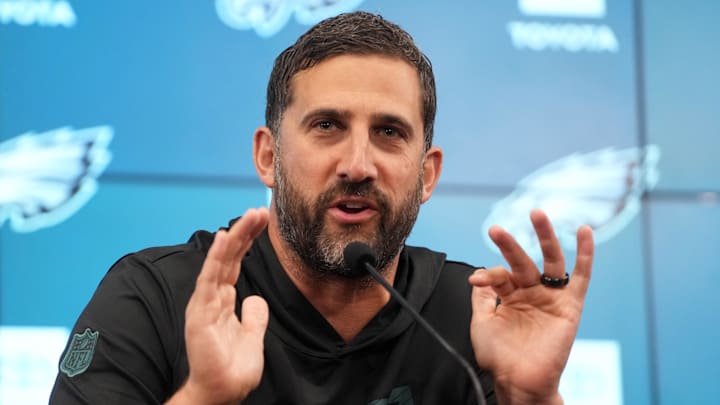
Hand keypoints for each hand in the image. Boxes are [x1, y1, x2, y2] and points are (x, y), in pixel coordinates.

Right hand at [167, 208, 269, 404]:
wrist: (220, 393)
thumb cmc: (232, 370)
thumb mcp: (253, 339)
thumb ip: (254, 318)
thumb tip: (256, 300)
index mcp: (224, 302)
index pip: (235, 263)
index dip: (247, 241)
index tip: (260, 220)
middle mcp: (212, 298)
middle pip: (229, 257)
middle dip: (244, 232)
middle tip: (259, 210)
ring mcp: (205, 303)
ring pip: (220, 262)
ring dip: (234, 238)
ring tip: (248, 216)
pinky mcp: (201, 312)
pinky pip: (209, 280)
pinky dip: (216, 258)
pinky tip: (225, 239)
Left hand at [468, 209, 593, 404]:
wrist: (518, 382)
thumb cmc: (499, 358)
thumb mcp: (481, 323)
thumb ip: (481, 298)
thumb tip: (479, 272)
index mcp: (510, 296)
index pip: (500, 274)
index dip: (487, 275)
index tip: (475, 281)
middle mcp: (531, 292)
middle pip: (523, 260)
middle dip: (509, 245)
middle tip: (495, 230)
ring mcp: (551, 297)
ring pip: (550, 260)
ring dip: (545, 236)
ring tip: (537, 214)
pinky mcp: (570, 306)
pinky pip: (581, 277)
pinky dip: (585, 254)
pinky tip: (584, 231)